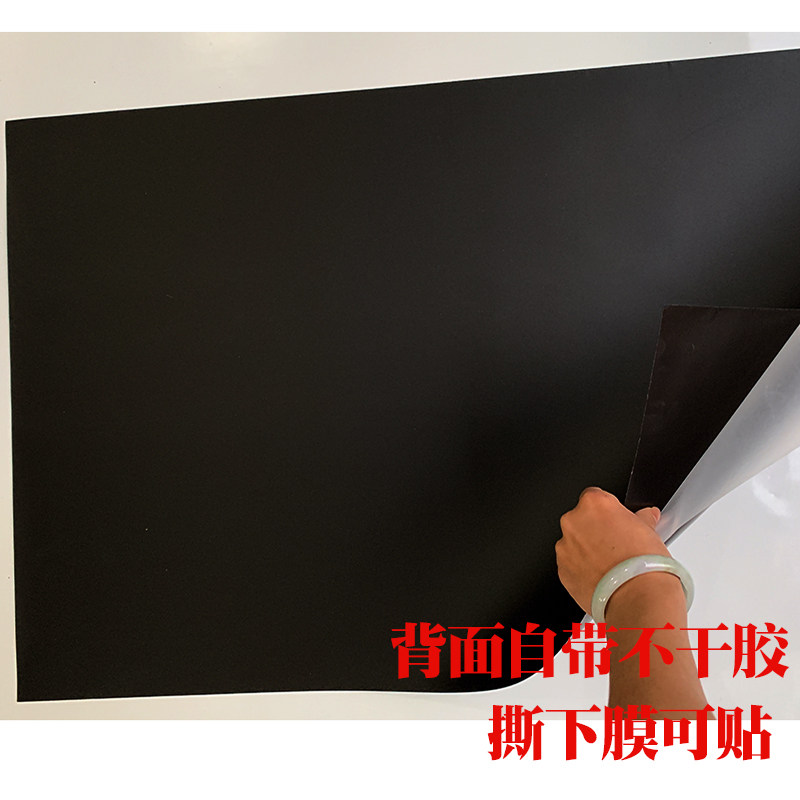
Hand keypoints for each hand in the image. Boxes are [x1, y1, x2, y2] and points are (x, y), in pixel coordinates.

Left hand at [556, 487, 668, 613]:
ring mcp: (564, 546)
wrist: (637, 598)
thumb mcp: (650, 532)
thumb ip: (642, 518)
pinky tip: (601, 578)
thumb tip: (647, 515)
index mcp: (594, 504)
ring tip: (610, 566)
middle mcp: (574, 521)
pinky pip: (570, 565)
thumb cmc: (644, 565)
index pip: (596, 497)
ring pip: (573, 543)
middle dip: (595, 531)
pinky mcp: (561, 570)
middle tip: (616, 547)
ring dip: (586, 551)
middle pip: (581, 520)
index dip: (608, 512)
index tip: (616, 524)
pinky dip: (581, 570)